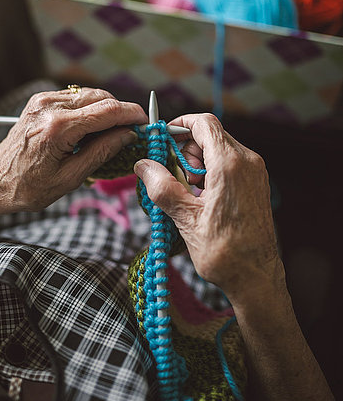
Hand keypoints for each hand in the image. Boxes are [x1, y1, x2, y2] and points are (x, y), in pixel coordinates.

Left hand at [0, 88, 146, 211]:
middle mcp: (50, 107)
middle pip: (102, 97)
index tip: (146, 123)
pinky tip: (91, 129)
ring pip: (90, 94)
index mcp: (58, 128)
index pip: (108, 110)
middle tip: (131, 132)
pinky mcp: (41, 100)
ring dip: (106, 110)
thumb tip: (128, 136)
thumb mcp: (70, 178)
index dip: (132, 115)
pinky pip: (76, 97)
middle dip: (121, 112)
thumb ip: (102, 152)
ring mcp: (44, 100)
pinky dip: (90, 109)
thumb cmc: (28, 185)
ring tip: (110, 134)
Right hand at [134, 113, 282, 303]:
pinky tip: (199, 194)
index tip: (161, 138)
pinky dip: (210, 168)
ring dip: (196, 159)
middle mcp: (247, 161)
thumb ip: (161, 186)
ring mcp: (254, 171)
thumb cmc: (224, 252)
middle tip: (169, 172)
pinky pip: (229, 161)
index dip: (179, 125)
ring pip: (218, 147)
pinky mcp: (255, 182)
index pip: (203, 123)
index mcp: (229, 165)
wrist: (256, 277)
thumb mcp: (185, 218)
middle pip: (210, 134)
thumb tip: (143, 165)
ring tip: (185, 188)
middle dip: (185, 147)